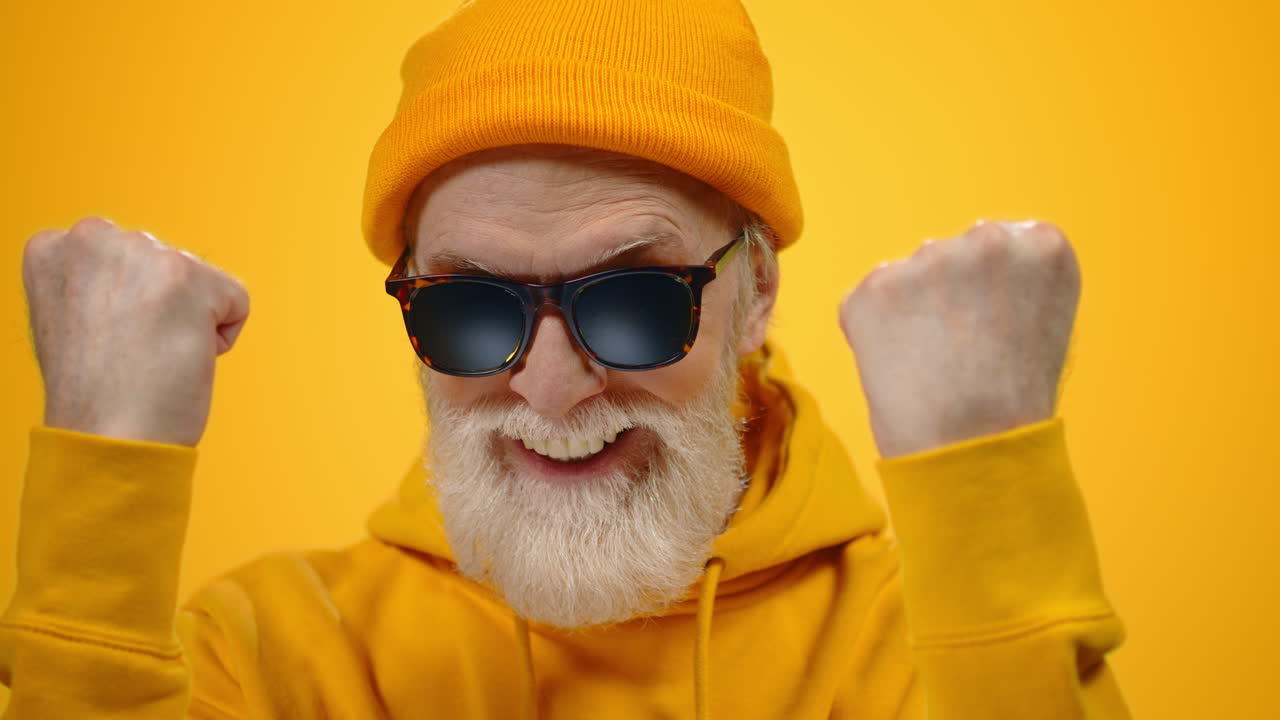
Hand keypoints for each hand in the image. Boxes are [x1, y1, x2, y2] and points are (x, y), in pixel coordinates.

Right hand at [22, 217, 250, 446]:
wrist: (107, 439)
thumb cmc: (97, 395)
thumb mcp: (75, 319)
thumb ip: (103, 285)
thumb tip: (147, 283)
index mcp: (55, 247)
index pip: (127, 260)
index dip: (128, 309)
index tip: (106, 343)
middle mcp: (91, 236)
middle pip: (166, 264)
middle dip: (161, 309)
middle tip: (131, 354)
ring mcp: (139, 251)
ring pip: (201, 282)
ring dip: (189, 323)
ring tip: (150, 358)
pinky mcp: (185, 274)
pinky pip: (235, 302)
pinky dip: (221, 338)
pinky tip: (179, 360)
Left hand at [838, 220, 1080, 459]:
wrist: (972, 449)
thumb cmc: (1012, 406)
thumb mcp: (1045, 326)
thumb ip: (1013, 283)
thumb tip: (969, 275)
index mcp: (1043, 246)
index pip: (1003, 242)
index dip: (986, 289)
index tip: (989, 324)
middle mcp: (990, 239)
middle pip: (949, 255)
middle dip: (943, 295)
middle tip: (956, 352)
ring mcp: (930, 258)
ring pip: (906, 278)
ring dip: (907, 312)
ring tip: (930, 367)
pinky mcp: (877, 284)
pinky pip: (865, 302)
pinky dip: (871, 332)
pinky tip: (899, 368)